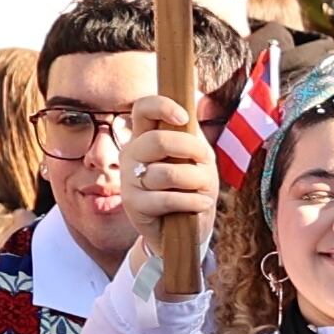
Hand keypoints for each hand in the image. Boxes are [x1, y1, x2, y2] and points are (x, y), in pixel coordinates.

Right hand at [119, 93, 217, 236]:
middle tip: (205, 163)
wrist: (185, 226)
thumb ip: (192, 135)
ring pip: (167, 173)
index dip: (163, 106)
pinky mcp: (133, 204)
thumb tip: (191, 109)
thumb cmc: (192, 186)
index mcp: (146, 136)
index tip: (184, 117)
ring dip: (197, 182)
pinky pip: (167, 199)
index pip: (143, 108)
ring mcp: (128, 179)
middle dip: (192, 151)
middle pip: (158, 140)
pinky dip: (193, 202)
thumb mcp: (198, 158)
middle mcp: (132, 153)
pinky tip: (201, 203)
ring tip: (203, 190)